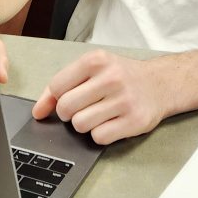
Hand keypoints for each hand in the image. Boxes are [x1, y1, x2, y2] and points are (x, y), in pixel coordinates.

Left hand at [32, 50, 161, 144]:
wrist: (160, 83)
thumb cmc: (121, 76)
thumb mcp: (93, 68)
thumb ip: (62, 85)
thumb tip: (37, 112)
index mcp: (96, 60)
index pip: (57, 86)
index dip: (57, 97)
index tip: (67, 98)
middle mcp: (111, 78)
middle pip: (66, 108)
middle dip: (68, 113)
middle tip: (81, 108)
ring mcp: (124, 100)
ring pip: (80, 125)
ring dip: (84, 125)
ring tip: (97, 114)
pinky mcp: (134, 121)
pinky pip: (99, 137)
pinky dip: (99, 135)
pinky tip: (110, 123)